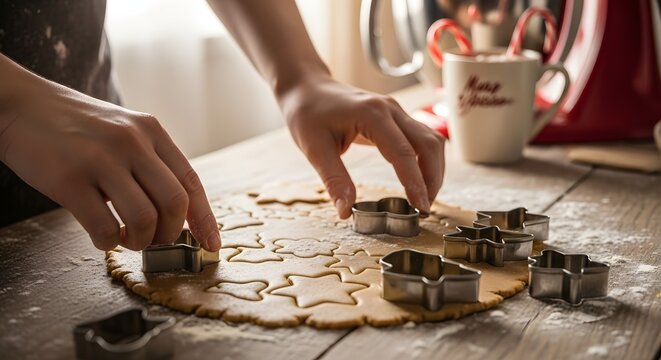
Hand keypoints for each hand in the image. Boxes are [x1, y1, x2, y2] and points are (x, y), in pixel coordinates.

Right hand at [0, 76, 219, 250]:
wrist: (19, 105)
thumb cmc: (77, 126)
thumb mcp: (124, 130)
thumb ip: (151, 162)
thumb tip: (177, 213)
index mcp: (151, 131)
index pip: (191, 181)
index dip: (205, 218)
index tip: (211, 244)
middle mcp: (131, 142)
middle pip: (175, 204)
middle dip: (170, 234)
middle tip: (156, 240)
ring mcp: (100, 159)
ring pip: (144, 219)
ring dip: (140, 241)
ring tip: (127, 239)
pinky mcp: (69, 180)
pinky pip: (104, 228)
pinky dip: (108, 242)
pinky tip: (102, 235)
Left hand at [278, 75, 444, 218]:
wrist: (307, 88)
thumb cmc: (307, 114)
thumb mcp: (315, 149)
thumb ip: (334, 181)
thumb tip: (346, 212)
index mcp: (372, 114)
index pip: (404, 153)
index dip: (416, 183)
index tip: (421, 208)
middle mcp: (390, 109)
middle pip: (429, 144)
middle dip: (432, 178)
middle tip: (424, 208)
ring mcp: (395, 110)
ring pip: (431, 140)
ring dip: (433, 169)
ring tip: (424, 197)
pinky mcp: (395, 116)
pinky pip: (422, 137)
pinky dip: (427, 160)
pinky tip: (419, 179)